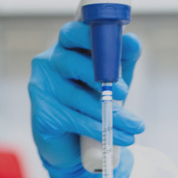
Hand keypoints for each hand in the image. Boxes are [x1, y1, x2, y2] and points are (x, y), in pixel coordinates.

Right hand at [28, 21, 144, 177]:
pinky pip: (75, 119)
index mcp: (66, 47)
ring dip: (111, 113)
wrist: (74, 145)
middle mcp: (48, 63)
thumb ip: (122, 58)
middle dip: (101, 76)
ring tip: (136, 126)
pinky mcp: (42, 114)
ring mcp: (41, 88)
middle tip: (125, 91)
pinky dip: (101, 129)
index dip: (92, 36)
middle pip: (72, 62)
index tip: (116, 45)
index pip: (73, 32)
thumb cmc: (94, 102)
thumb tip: (132, 41)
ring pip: (78, 97)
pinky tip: (123, 137)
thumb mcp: (113, 78)